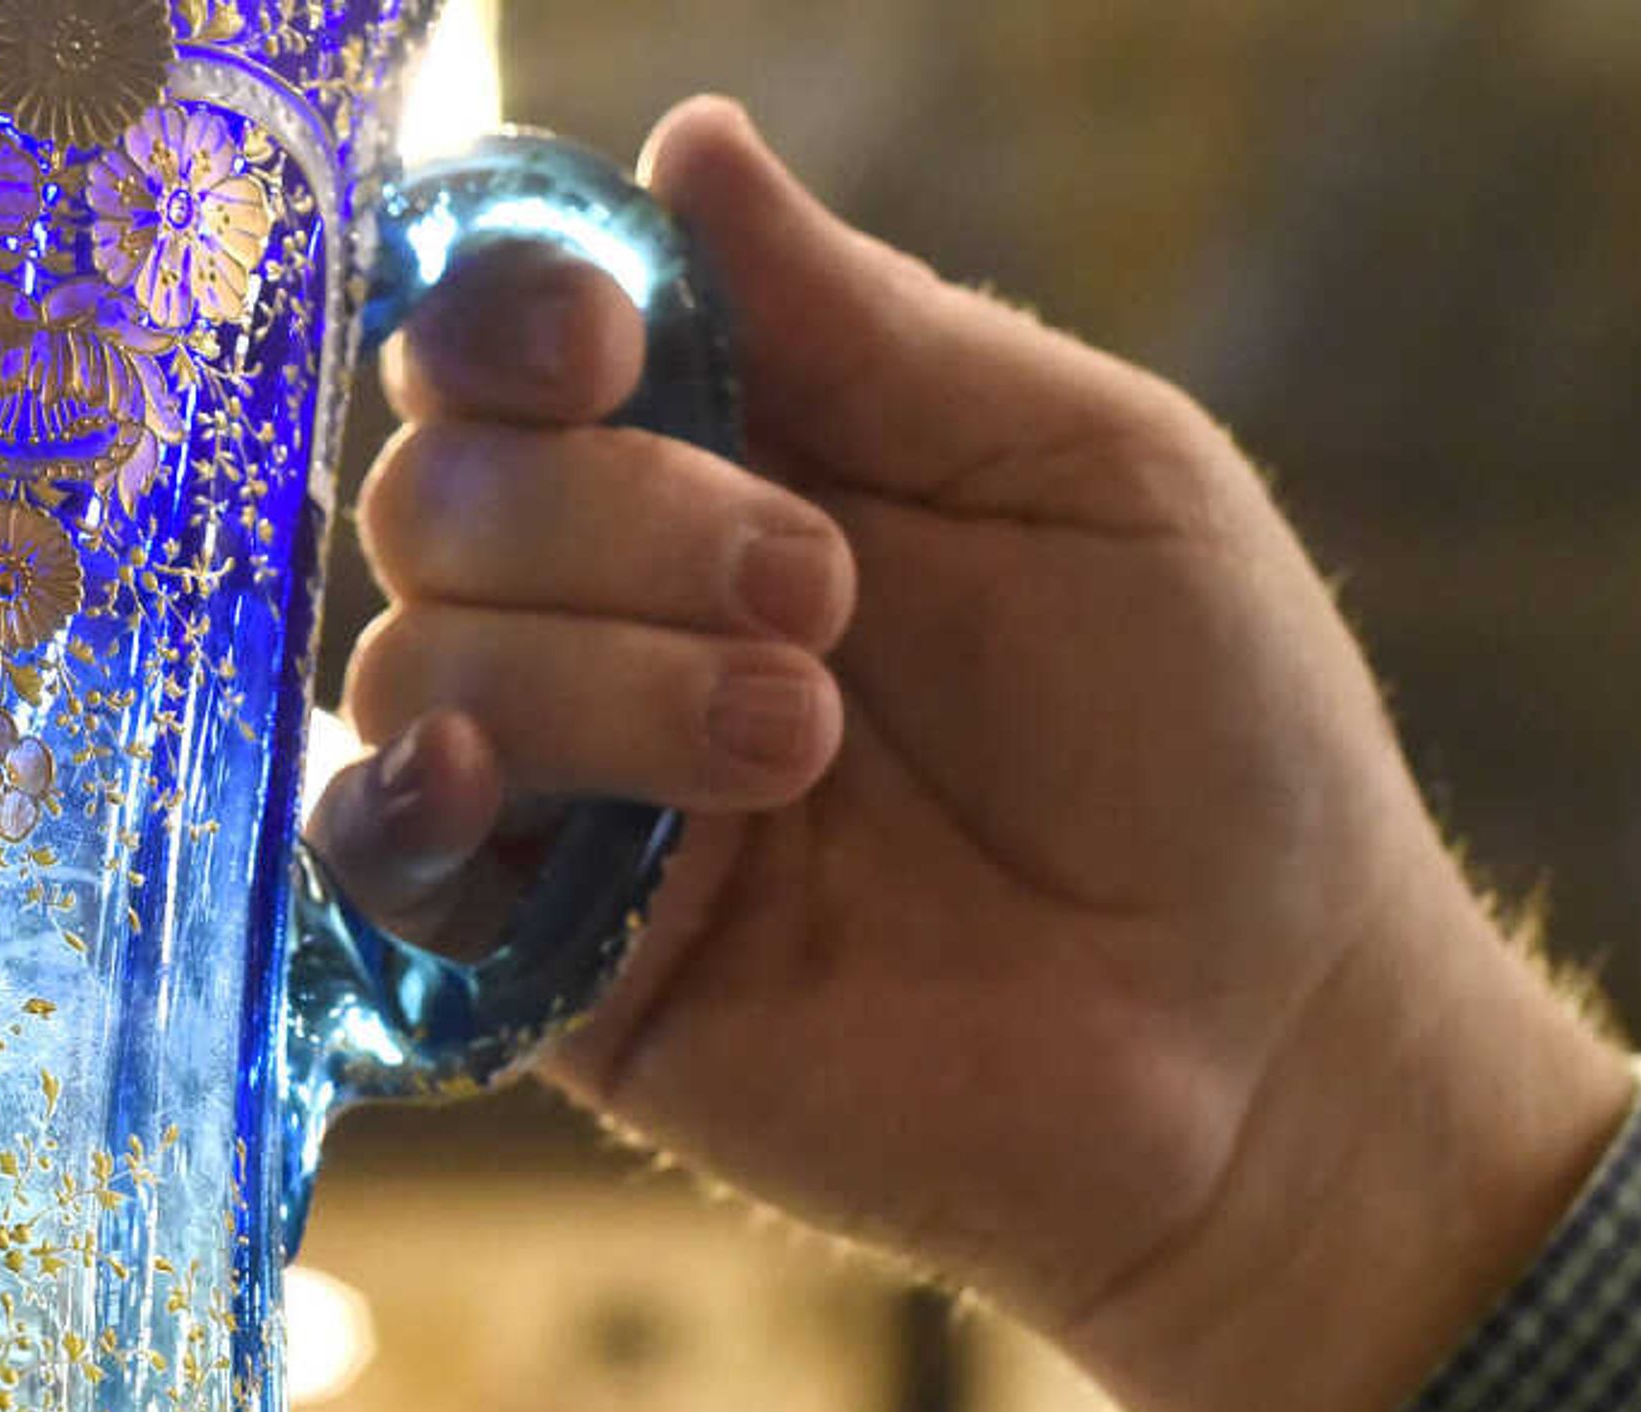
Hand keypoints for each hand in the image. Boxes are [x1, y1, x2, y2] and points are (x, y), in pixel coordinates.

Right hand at [318, 97, 1631, 1411]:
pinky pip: (376, 872)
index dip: (506, 315)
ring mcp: (578, 807)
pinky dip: (394, 807)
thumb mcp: (1084, 470)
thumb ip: (869, 326)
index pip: (505, 353)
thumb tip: (682, 142)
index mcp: (732, 469)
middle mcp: (617, 623)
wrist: (1264, 1040)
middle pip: (437, 495)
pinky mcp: (556, 976)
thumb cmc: (1216, 741)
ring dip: (599, 674)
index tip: (608, 343)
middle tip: (821, 592)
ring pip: (419, 667)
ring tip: (803, 742)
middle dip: (609, 516)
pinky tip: (501, 790)